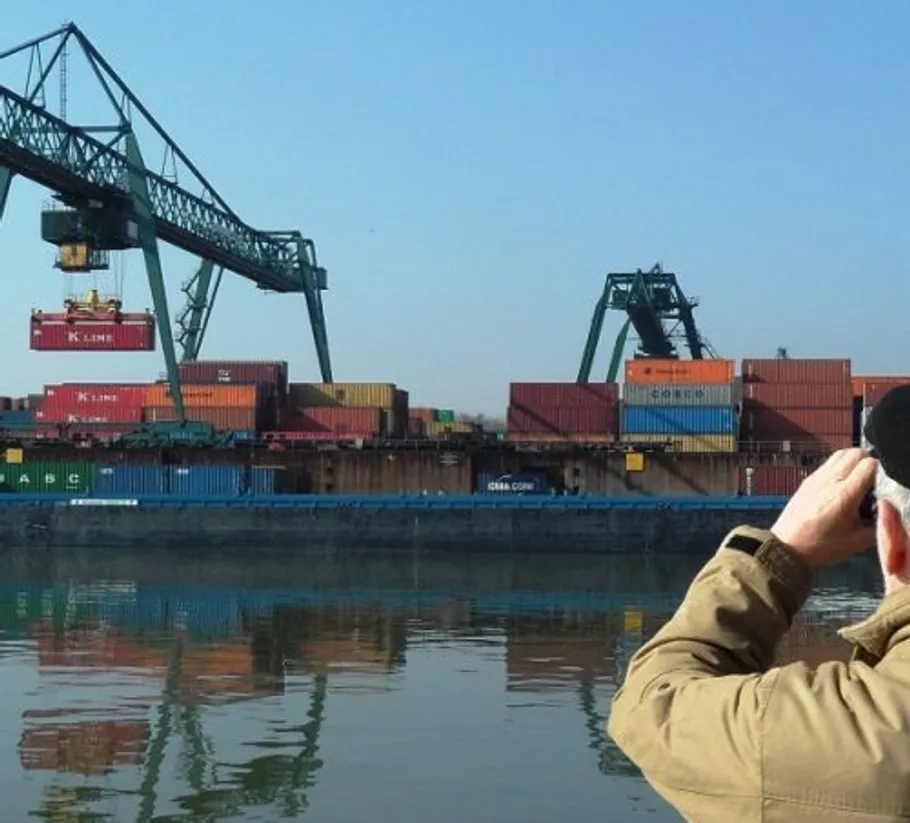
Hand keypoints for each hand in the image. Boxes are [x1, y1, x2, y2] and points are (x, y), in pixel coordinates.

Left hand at [771, 448, 877, 567]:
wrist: (787, 546)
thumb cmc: (820, 546)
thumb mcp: (857, 541)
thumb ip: (878, 523)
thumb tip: (888, 508)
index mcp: (843, 495)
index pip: (869, 465)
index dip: (881, 472)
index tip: (882, 485)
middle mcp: (829, 481)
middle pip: (856, 452)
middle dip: (869, 463)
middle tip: (872, 481)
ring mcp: (816, 478)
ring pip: (842, 453)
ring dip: (854, 461)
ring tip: (859, 480)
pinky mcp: (808, 479)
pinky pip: (829, 462)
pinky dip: (840, 465)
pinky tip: (843, 483)